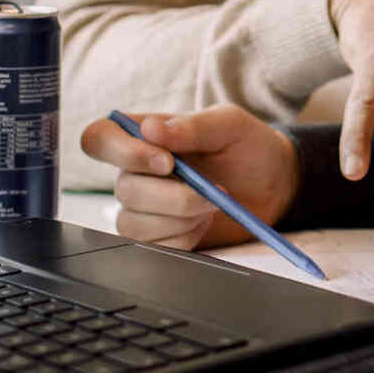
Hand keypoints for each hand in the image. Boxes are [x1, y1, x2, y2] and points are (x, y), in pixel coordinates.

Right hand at [80, 105, 297, 250]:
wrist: (274, 185)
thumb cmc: (248, 147)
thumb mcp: (229, 124)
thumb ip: (192, 125)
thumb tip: (150, 129)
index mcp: (144, 137)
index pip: (98, 139)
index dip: (121, 152)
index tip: (166, 162)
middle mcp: (136, 173)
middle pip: (123, 189)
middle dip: (173, 196)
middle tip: (212, 190)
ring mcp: (144, 209)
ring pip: (133, 224)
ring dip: (180, 218)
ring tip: (211, 205)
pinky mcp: (159, 237)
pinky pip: (153, 247)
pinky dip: (184, 238)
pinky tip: (203, 224)